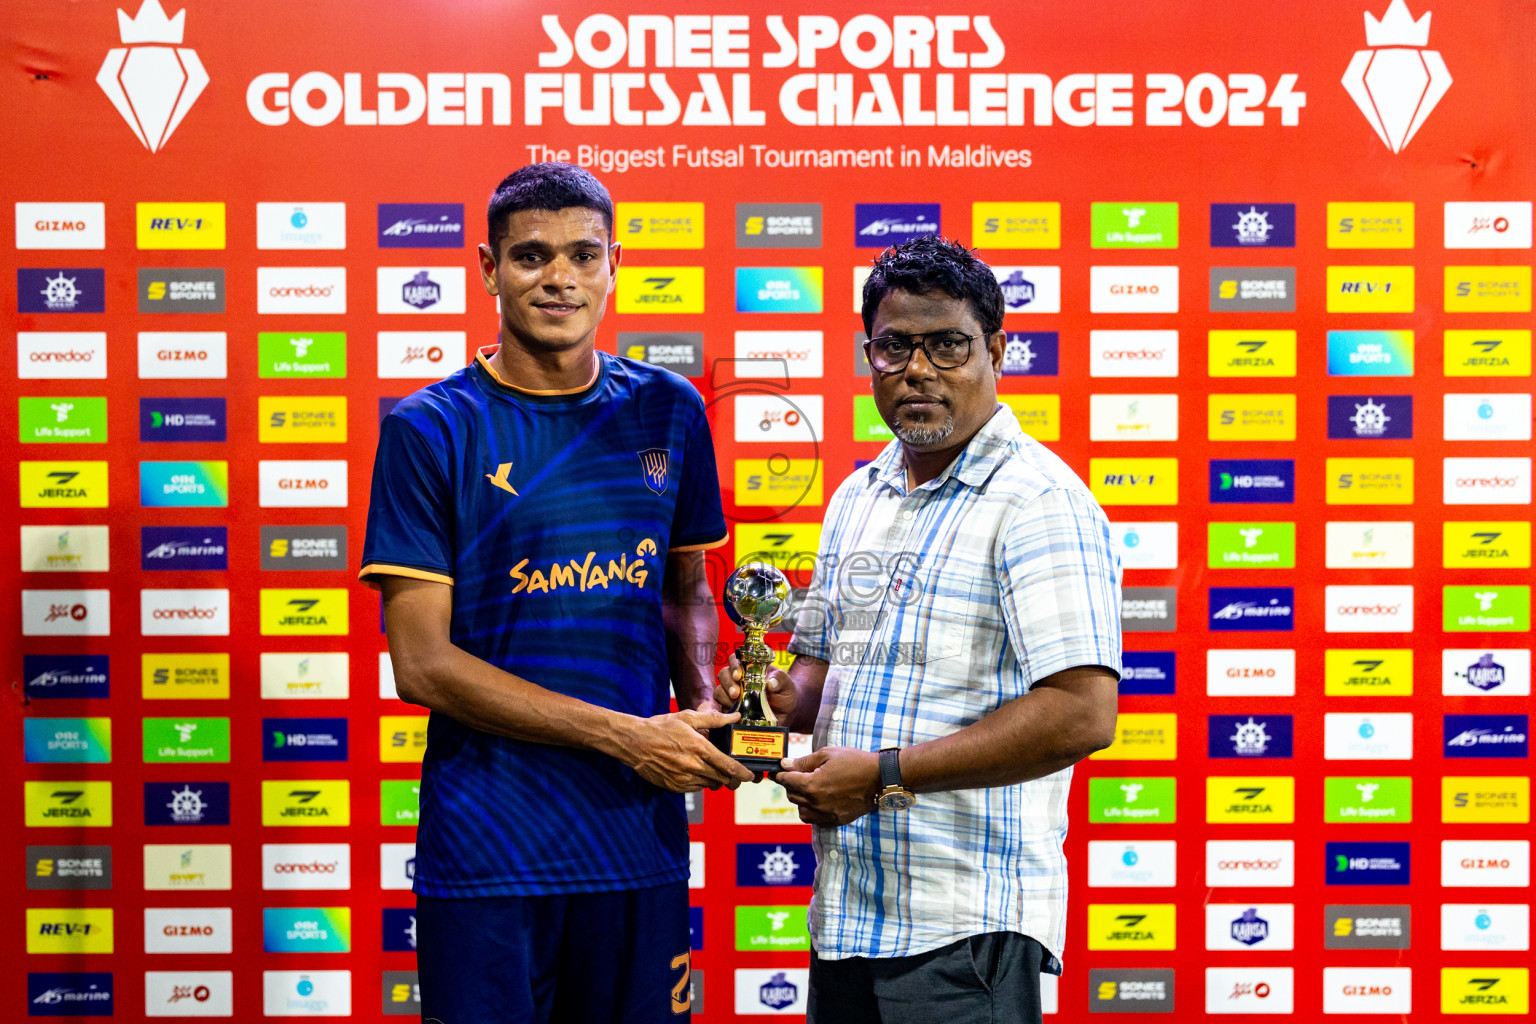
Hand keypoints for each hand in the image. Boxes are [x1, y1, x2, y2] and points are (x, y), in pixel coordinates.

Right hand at [623, 709, 755, 792]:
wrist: (634, 743)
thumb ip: (713, 719)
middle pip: (722, 779)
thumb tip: (734, 716)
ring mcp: (683, 779)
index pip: (728, 766)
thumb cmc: (660, 728)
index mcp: (699, 748)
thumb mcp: (687, 718)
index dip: (742, 773)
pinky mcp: (674, 787)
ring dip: (715, 779)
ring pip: (710, 785)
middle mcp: (693, 766)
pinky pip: (696, 789)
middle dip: (732, 778)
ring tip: (713, 769)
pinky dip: (701, 782)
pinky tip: (697, 772)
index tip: (749, 776)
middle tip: (735, 774)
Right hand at [713, 654, 798, 724]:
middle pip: (724, 674)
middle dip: (728, 683)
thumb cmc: (784, 694)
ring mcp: (732, 694)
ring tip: (736, 703)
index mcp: (750, 668)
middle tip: (736, 693)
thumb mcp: (787, 685)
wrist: (785, 714)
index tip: (738, 675)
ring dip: (725, 696)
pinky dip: (724, 710)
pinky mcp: (730, 709)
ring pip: (720, 690)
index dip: (734, 665)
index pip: (736, 660)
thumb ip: (780, 680)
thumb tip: (770, 683)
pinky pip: (720, 707)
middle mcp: (738, 680)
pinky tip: (733, 713)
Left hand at [775, 747, 880, 825]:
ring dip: (801, 800)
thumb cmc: (855, 762)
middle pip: (792, 796)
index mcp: (813, 785)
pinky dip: (813, 811)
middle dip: (791, 784)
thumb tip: (786, 765)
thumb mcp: (828, 754)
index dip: (780, 774)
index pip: (786, 781)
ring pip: (802, 811)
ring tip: (810, 789)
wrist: (879, 778)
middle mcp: (817, 803)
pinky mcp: (836, 820)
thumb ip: (804, 761)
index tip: (778, 771)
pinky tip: (820, 800)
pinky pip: (815, 820)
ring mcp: (826, 814)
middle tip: (797, 775)